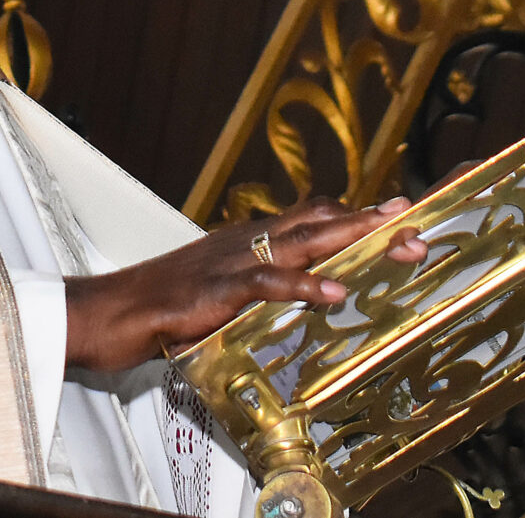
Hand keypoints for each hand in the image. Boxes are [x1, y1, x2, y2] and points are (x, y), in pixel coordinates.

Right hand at [62, 197, 427, 372]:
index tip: (401, 213)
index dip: (357, 216)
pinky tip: (335, 291)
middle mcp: (247, 241)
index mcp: (249, 241)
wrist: (109, 312)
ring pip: (303, 241)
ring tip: (394, 237)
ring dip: (353, 237)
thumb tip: (297, 296)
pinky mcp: (216, 289)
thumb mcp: (223, 291)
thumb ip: (259, 289)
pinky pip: (268, 283)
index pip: (312, 219)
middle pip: (319, 223)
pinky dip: (303, 284)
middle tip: (415, 218)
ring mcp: (232, 262)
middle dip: (370, 222)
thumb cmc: (162, 306)